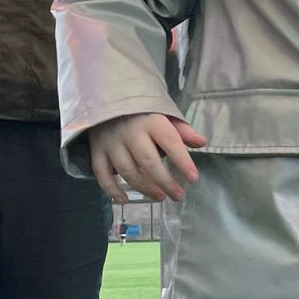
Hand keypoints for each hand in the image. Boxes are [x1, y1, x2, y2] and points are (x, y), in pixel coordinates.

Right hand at [88, 112, 205, 202]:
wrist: (107, 98)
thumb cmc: (142, 112)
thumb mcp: (164, 114)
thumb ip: (182, 130)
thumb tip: (202, 142)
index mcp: (151, 121)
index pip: (170, 142)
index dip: (182, 161)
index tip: (194, 178)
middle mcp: (130, 132)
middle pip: (147, 161)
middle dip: (165, 182)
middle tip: (178, 195)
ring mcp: (111, 142)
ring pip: (127, 170)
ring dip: (144, 188)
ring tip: (160, 197)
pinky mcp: (97, 150)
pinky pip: (102, 174)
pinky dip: (111, 189)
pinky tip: (124, 200)